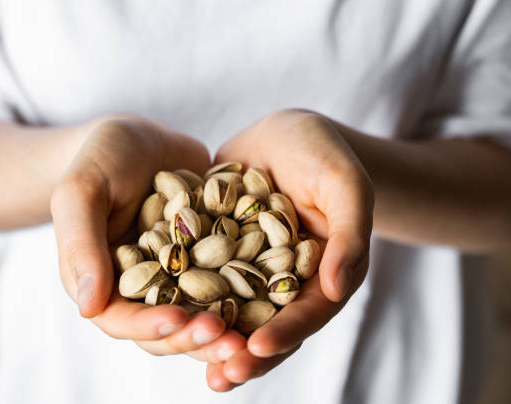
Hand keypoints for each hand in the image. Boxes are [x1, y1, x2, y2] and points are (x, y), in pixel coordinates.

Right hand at [50, 114, 242, 358]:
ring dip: (226, 329)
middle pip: (167, 329)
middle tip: (230, 341)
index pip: (122, 320)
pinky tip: (275, 297)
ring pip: (201, 315)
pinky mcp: (210, 260)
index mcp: (103, 283)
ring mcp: (180, 276)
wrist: (143, 137)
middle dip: (196, 338)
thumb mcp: (83, 191)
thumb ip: (82, 244)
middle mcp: (143, 288)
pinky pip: (230, 284)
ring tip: (254, 336)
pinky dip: (249, 297)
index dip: (149, 326)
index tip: (179, 320)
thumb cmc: (102, 157)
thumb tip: (88, 307)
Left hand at [208, 109, 373, 390]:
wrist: (283, 134)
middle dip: (247, 354)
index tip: (260, 346)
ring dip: (213, 339)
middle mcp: (284, 281)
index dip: (287, 332)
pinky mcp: (217, 253)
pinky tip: (162, 312)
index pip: (308, 312)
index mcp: (323, 273)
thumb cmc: (324, 153)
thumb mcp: (345, 184)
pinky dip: (186, 299)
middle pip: (269, 325)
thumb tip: (336, 288)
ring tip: (192, 362)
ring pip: (233, 313)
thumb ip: (348, 234)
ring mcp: (249, 270)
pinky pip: (201, 280)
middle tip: (222, 375)